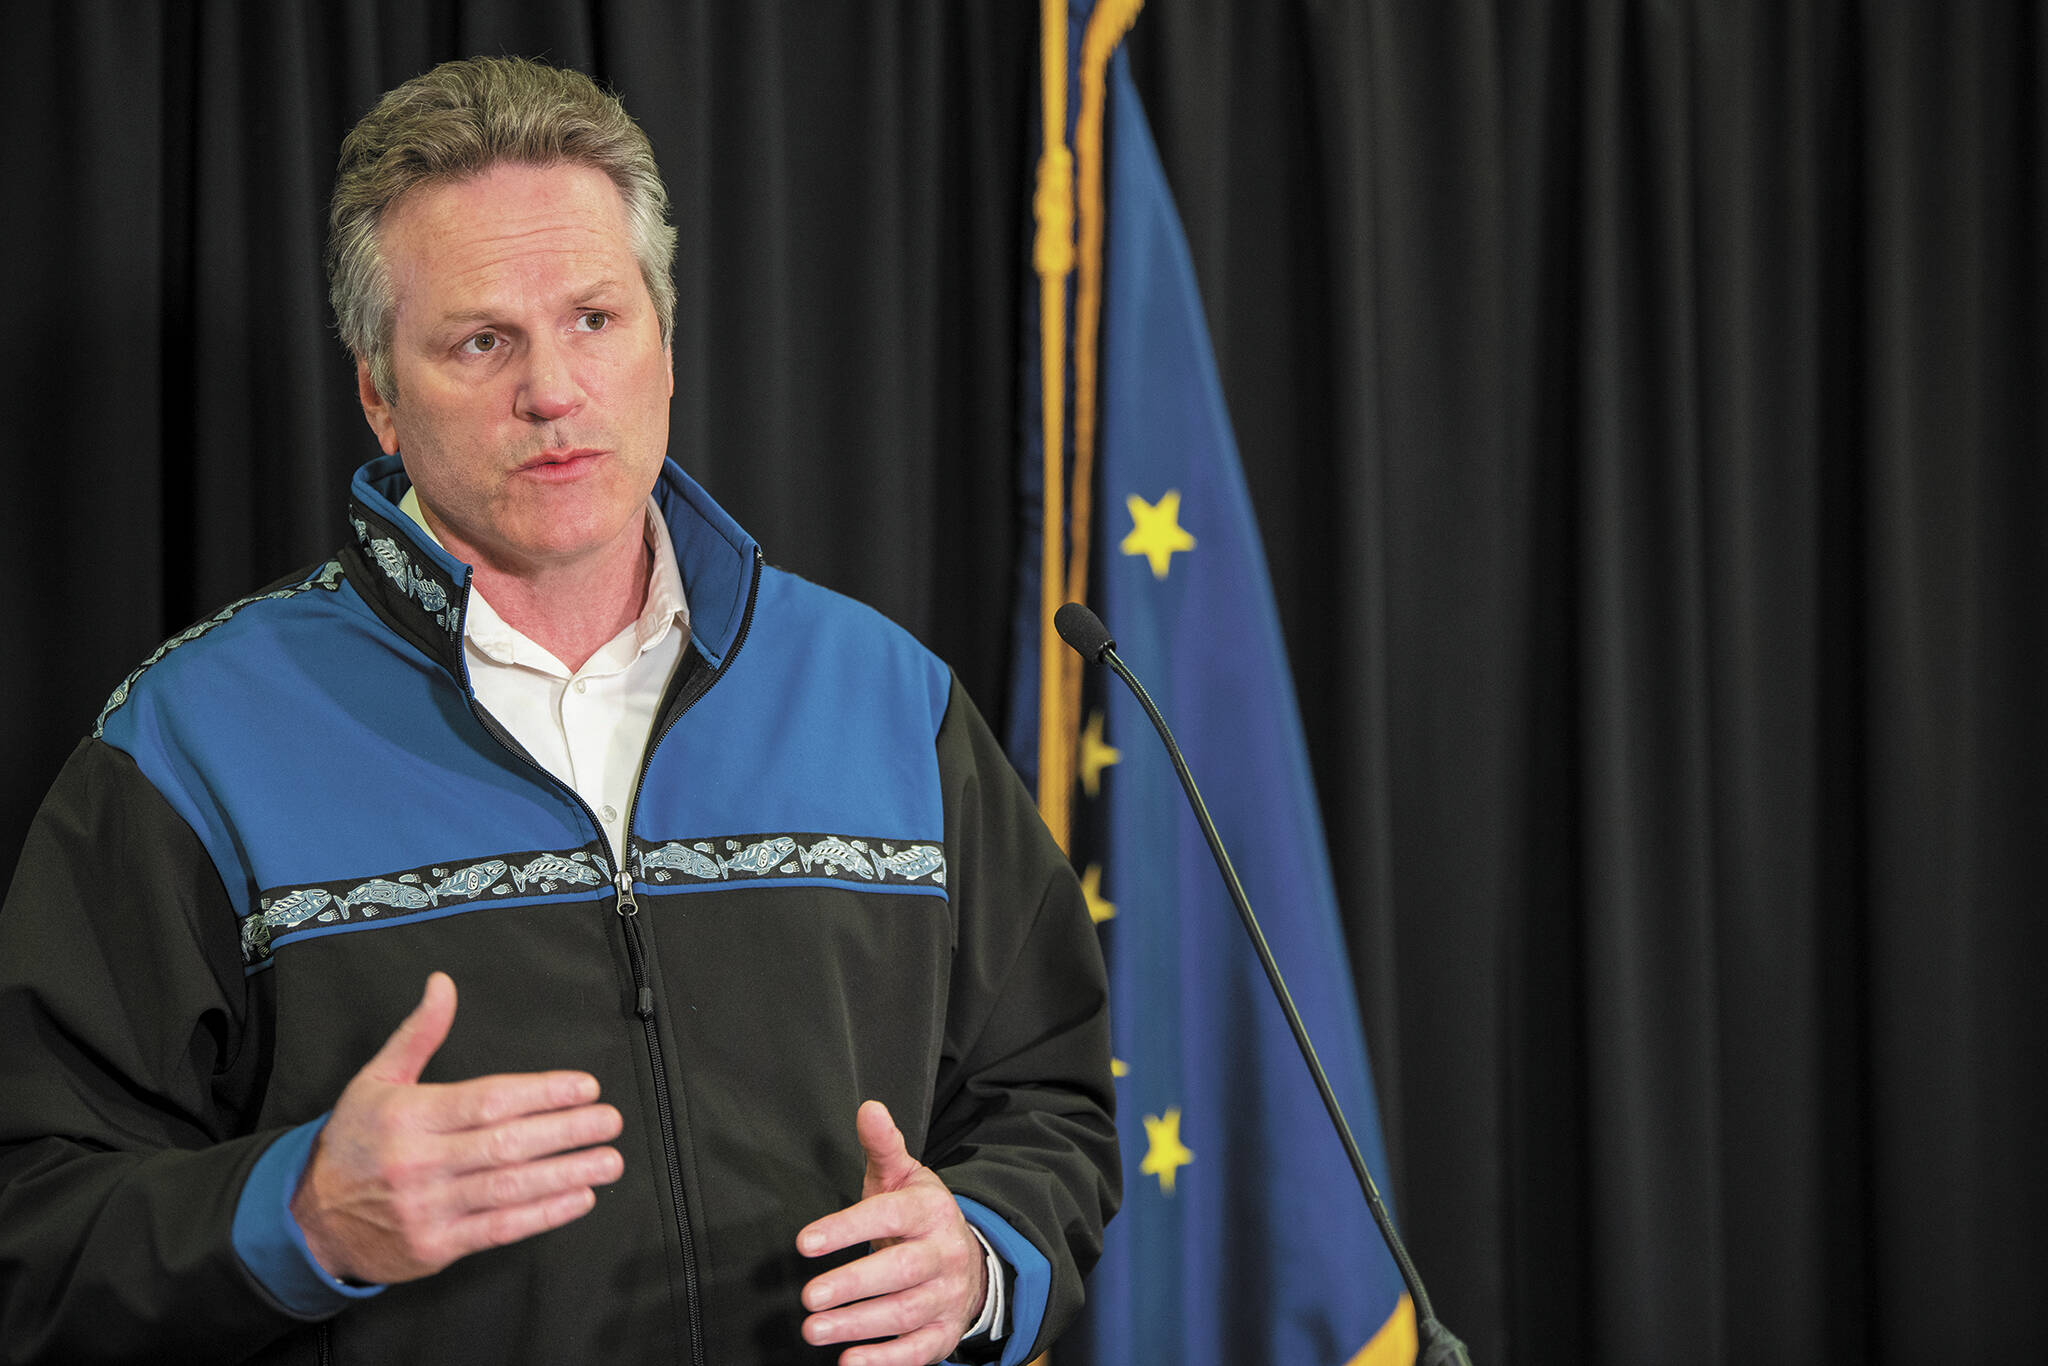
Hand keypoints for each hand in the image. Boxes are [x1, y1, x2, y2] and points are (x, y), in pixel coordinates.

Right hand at [289, 972, 624, 1283]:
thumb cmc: (353, 1142)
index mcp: (409, 1116)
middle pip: (505, 1143)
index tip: (584, 1087)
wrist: (308, 1220)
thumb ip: (418, 1034)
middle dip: (566, 1131)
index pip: (487, 1100)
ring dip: (566, 1174)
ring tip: (608, 1161)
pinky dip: (543, 1215)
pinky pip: (499, 1229)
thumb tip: (443, 984)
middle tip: (610, 1121)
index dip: (541, 1093)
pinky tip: (578, 1198)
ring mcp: (427, 1208)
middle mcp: (419, 1162)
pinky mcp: (435, 1247)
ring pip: (508, 1188)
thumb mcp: (376, 1080)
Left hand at [796, 1100, 989, 1365]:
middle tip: (809, 1296)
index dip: (848, 1228)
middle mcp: (944, 1254)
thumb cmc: (920, 1216)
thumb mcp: (904, 1176)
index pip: (890, 1216)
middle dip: (854, 1284)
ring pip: (905, 1314)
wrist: (971, 1261)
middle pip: (901, 1271)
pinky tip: (849, 1362)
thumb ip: (883, 1145)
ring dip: (858, 1325)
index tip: (805, 1242)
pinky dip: (884, 1360)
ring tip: (814, 1329)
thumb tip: (869, 1108)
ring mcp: (947, 1296)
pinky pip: (917, 1351)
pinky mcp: (944, 1333)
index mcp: (931, 1210)